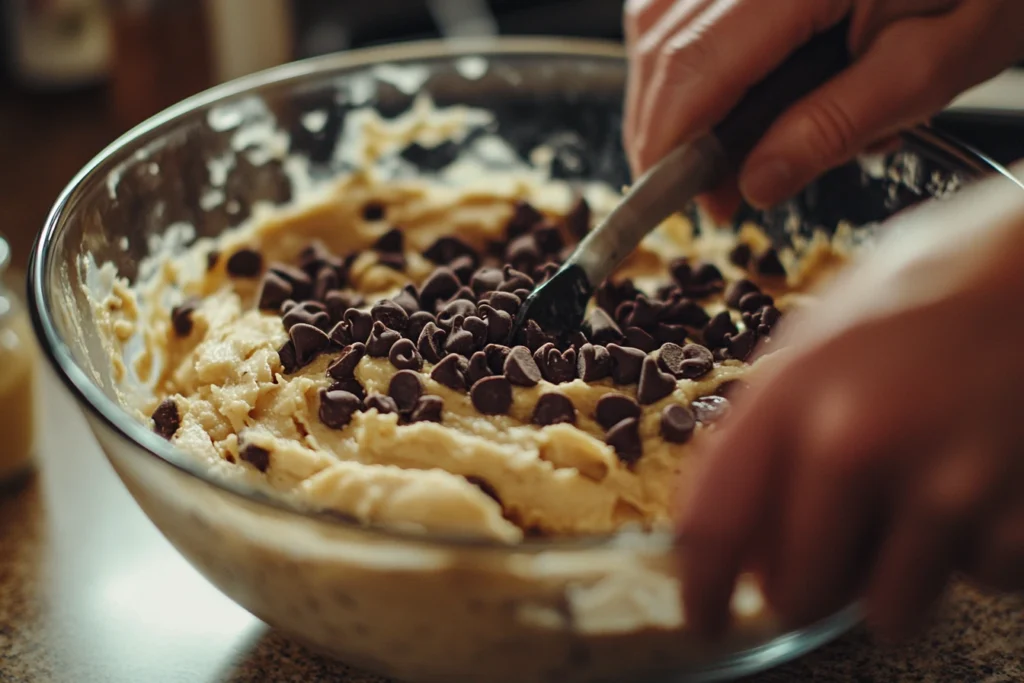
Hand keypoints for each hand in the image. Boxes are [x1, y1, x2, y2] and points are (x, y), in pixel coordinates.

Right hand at [624, 0, 1023, 209]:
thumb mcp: (930, 65)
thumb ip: (836, 124)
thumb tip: (757, 182)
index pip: (693, 67)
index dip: (672, 145)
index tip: (692, 202)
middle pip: (661, 44)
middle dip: (664, 131)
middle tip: (708, 191)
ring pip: (655, 22)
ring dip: (666, 94)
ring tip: (710, 145)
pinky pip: (673, 3)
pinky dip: (677, 54)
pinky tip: (708, 88)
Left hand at [676, 163, 1023, 640]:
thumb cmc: (935, 284)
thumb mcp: (822, 329)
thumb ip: (773, 422)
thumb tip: (742, 517)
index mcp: (792, 391)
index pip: (715, 526)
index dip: (703, 589)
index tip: (706, 615)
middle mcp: (856, 443)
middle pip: (796, 594)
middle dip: (807, 586)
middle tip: (828, 553)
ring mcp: (942, 483)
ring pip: (886, 610)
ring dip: (892, 578)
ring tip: (914, 507)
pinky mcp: (1018, 514)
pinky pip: (979, 581)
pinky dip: (975, 554)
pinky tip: (980, 490)